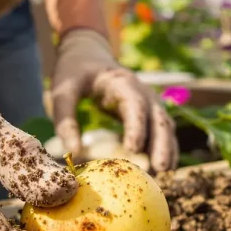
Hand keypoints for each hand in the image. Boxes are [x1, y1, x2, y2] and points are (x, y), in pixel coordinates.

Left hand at [50, 29, 178, 172]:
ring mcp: (149, 102)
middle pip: (159, 118)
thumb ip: (65, 120)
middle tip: (160, 169)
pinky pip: (162, 131)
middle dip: (162, 144)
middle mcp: (142, 91)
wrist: (88, 55)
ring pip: (165, 126)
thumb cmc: (74, 73)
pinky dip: (165, 149)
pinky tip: (162, 171)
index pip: (135, 104)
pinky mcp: (148, 113)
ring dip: (167, 149)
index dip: (137, 126)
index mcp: (122, 82)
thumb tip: (73, 154)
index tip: (133, 149)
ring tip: (164, 175)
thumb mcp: (62, 92)